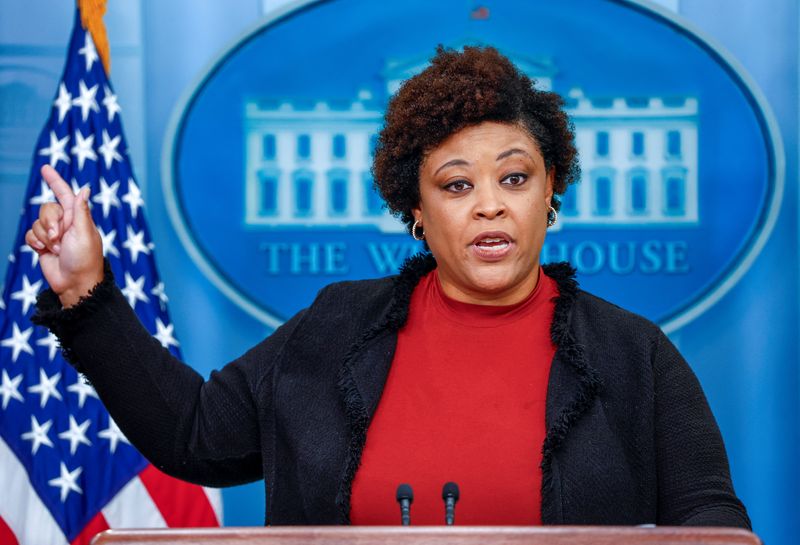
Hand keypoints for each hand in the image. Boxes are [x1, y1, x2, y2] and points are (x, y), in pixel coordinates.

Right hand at [24, 165, 103, 307]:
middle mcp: (65, 223)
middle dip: (49, 222)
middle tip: (59, 238)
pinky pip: (30, 235)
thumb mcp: (84, 232)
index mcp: (78, 217)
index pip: (64, 194)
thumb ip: (80, 211)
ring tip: (56, 249)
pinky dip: (36, 242)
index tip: (45, 168)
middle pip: (46, 209)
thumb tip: (85, 189)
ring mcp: (53, 234)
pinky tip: (45, 251)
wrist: (74, 283)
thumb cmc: (84, 259)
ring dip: (44, 236)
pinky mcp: (43, 245)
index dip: (55, 181)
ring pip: (36, 223)